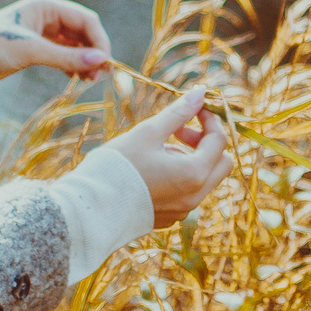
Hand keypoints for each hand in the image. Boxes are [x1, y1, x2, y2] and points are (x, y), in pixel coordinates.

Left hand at [0, 0, 111, 85]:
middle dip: (93, 52)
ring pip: (75, 44)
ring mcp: (43, 30)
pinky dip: (72, 64)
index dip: (100, 41)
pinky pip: (64, 52)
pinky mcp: (37, 46)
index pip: (86, 20)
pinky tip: (74, 77)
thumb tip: (101, 61)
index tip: (105, 64)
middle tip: (98, 76)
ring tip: (87, 80)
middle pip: (83, 32)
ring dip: (84, 60)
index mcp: (47, 6)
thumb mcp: (32, 51)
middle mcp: (48, 15)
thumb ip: (67, 56)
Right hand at [107, 89, 234, 228]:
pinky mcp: (170, 218)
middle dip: (206, 142)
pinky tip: (152, 170)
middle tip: (179, 131)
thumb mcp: (148, 132)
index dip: (209, 119)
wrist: (90, 208)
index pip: (219, 140)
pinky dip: (180, 176)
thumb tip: (201, 93)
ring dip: (191, 159)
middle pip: (221, 163)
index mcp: (194, 174)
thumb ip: (178, 113)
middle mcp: (196, 196)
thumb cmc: (118, 166)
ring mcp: (184, 210)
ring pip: (204, 178)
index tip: (192, 109)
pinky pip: (188, 192)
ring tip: (156, 151)